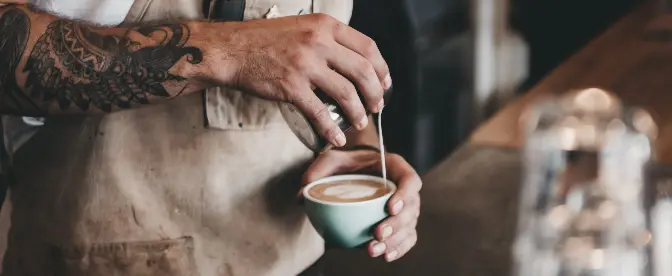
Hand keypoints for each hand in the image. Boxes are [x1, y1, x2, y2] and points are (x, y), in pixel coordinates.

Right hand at [207, 14, 390, 146]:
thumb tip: (353, 63)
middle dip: (375, 93)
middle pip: (363, 71)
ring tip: (359, 122)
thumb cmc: (265, 41)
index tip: (384, 83)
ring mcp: (305, 64)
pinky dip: (331, 129)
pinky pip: (319, 112)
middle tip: (376, 106)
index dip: (381, 69)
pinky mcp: (291, 86)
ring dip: (358, 112)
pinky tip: (336, 137)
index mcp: (325, 25)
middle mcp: (318, 42)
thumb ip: (327, 40)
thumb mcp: (302, 27)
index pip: (368, 47)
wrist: (231, 50)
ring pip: (346, 93)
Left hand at [303, 149, 421, 261]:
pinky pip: (407, 237)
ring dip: (395, 241)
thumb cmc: (346, 162)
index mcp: (394, 167)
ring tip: (373, 250)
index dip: (405, 194)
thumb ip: (316, 173)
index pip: (410, 179)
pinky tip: (386, 256)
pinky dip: (399, 248)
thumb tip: (302, 197)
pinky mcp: (399, 223)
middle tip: (377, 234)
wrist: (354, 169)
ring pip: (409, 226)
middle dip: (397, 224)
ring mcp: (404, 207)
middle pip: (412, 208)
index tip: (390, 207)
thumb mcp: (330, 160)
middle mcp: (403, 188)